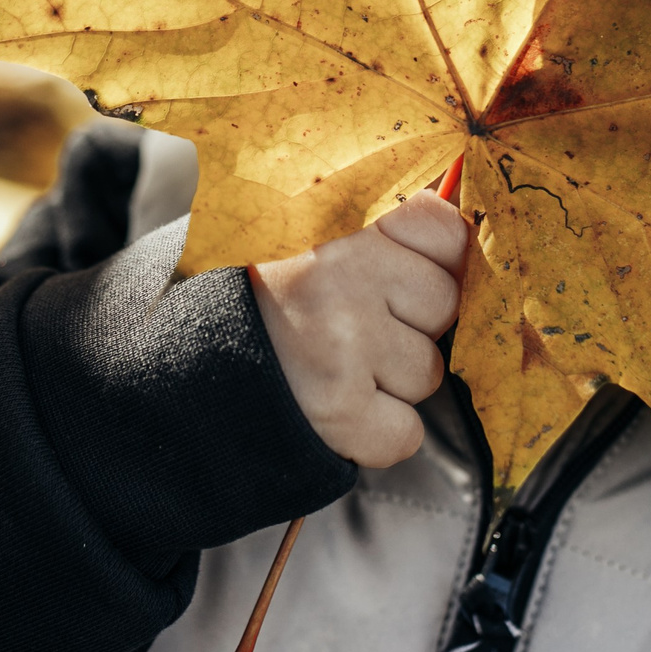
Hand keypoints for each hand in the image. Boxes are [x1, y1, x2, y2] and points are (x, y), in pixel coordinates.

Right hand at [249, 189, 469, 468]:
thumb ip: (384, 228)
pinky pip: (406, 434)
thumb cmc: (263, 297)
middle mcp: (345, 270)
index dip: (426, 262)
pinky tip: (335, 408)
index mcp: (341, 216)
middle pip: (444, 306)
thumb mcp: (313, 232)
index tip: (387, 273)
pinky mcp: (337, 405)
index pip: (446, 233)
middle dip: (410, 324)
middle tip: (348, 324)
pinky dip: (377, 436)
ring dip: (390, 382)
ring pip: (428, 373)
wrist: (181, 363)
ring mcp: (343, 339)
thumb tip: (469, 243)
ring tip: (332, 364)